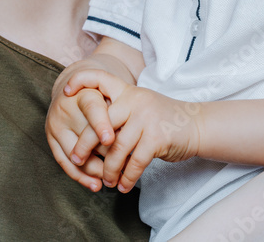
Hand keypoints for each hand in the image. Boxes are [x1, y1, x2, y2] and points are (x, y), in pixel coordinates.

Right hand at [45, 69, 119, 191]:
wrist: (71, 90)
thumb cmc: (98, 95)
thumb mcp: (109, 94)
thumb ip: (119, 110)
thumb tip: (132, 137)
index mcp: (84, 94)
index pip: (92, 109)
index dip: (100, 125)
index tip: (110, 140)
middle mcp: (66, 109)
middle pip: (86, 137)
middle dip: (107, 154)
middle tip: (126, 168)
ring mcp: (56, 125)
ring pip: (76, 153)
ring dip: (96, 169)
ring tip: (114, 180)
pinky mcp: (50, 139)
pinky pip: (64, 162)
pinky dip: (80, 176)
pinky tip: (95, 184)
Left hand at [64, 70, 200, 192]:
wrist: (197, 126)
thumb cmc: (163, 119)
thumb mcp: (140, 107)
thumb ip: (118, 116)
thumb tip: (89, 138)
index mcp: (128, 91)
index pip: (100, 78)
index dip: (80, 81)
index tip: (65, 93)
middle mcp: (135, 101)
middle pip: (100, 124)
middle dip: (85, 145)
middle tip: (77, 160)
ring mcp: (146, 118)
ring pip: (116, 149)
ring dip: (108, 170)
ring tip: (106, 182)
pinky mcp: (157, 138)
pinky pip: (134, 163)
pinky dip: (126, 178)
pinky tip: (122, 186)